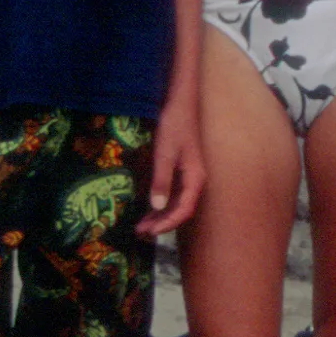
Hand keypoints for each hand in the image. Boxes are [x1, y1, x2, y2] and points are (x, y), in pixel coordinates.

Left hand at [139, 110, 204, 235]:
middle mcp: (195, 181)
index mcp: (195, 179)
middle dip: (161, 223)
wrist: (181, 104)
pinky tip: (148, 209)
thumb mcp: (164, 154)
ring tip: (140, 226)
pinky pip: (173, 194)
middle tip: (140, 233)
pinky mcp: (182, 172)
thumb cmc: (175, 126)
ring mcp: (189, 177)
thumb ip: (161, 180)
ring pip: (176, 204)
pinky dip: (161, 204)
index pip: (184, 210)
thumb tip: (157, 206)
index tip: (151, 231)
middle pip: (180, 210)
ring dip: (159, 216)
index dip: (168, 223)